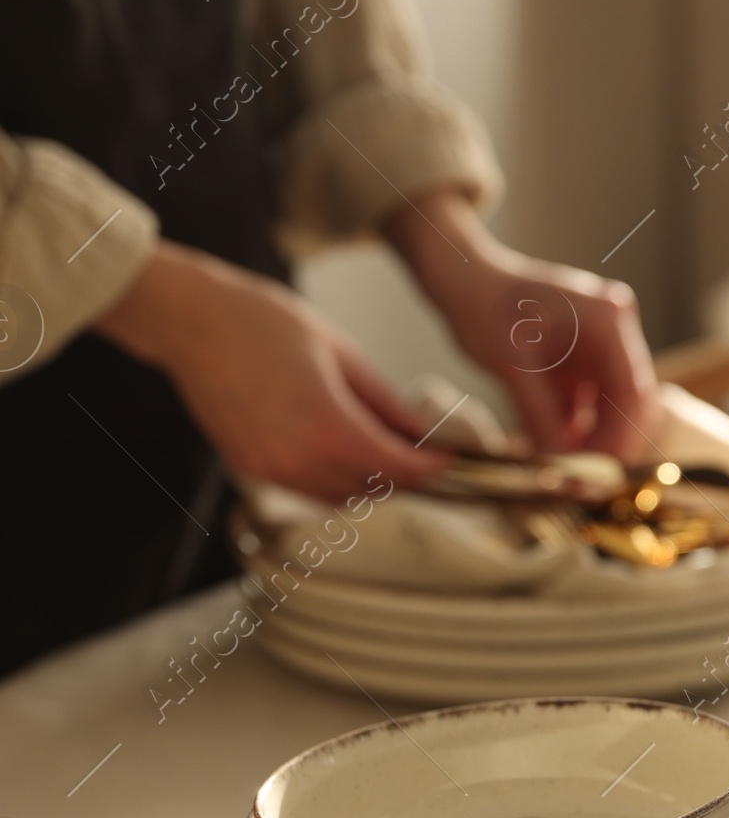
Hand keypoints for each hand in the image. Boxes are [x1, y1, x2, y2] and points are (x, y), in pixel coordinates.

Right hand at [97, 242, 446, 499]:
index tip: (449, 457)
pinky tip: (342, 447)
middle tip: (423, 451)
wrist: (191, 320)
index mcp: (327, 428)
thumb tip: (417, 430)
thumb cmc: (263, 321)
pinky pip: (306, 488)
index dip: (431, 468)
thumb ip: (383, 401)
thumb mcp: (341, 352)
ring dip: (368, 480)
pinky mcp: (250, 467)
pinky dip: (334, 478)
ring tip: (385, 447)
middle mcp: (297, 461)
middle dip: (404, 476)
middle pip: (372, 489)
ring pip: (339, 496)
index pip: (398, 469)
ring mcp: (269, 470)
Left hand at [385, 186, 658, 459]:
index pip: (634, 395)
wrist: (460, 278)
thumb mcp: (511, 368)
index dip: (620, 443)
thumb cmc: (482, 306)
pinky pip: (591, 405)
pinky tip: (552, 449)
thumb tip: (562, 472)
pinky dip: (575, 430)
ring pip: (612, 410)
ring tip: (562, 472)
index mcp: (608, 322)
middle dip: (608, 447)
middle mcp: (615, 332)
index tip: (594, 478)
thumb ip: (542, 420)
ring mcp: (601, 346)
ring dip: (591, 443)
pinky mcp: (583, 361)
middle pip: (631, 405)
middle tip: (580, 484)